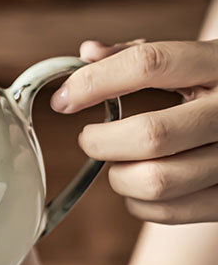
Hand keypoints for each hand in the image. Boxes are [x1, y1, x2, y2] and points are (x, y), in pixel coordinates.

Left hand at [52, 38, 217, 223]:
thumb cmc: (216, 87)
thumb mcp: (194, 59)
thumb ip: (139, 55)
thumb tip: (87, 53)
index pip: (148, 64)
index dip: (94, 82)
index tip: (62, 100)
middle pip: (151, 135)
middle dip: (101, 141)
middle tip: (89, 138)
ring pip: (155, 182)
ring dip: (119, 177)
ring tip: (118, 163)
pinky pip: (166, 211)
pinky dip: (137, 203)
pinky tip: (138, 185)